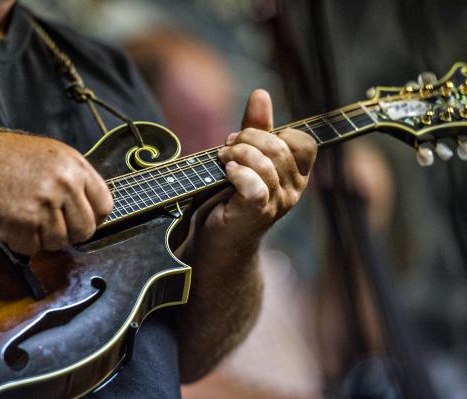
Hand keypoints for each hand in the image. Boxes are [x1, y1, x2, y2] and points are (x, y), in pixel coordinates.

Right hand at [0, 132, 112, 254]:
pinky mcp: (23, 223)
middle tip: (51, 225)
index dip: (93, 217)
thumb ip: (75, 179)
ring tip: (28, 219)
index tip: (80, 220)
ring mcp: (45, 204)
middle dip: (70, 233)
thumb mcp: (52, 156)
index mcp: (75, 167)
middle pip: (86, 230)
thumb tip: (92, 209)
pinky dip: (22, 242)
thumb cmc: (7, 159)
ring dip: (44, 239)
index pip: (104, 205)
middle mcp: (64, 185)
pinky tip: (13, 223)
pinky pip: (34, 248)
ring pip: (61, 243)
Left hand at [196, 89, 316, 247]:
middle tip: (227, 147)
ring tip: (222, 159)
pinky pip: (254, 184)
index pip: (304, 142)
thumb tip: (261, 93)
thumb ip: (256, 128)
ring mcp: (277, 204)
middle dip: (248, 139)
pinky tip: (226, 173)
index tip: (248, 138)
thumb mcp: (245, 157)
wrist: (217, 240)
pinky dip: (236, 173)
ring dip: (237, 154)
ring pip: (265, 163)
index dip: (276, 133)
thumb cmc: (230, 198)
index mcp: (295, 175)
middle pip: (280, 147)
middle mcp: (293, 190)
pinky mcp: (257, 213)